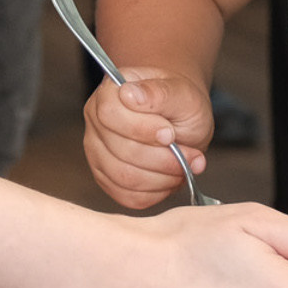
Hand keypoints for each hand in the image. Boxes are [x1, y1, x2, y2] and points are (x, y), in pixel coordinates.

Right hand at [83, 68, 213, 209]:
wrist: (180, 116)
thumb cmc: (180, 102)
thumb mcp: (182, 93)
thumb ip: (160, 93)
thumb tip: (131, 95)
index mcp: (109, 92)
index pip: (110, 114)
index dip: (142, 129)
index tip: (170, 133)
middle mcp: (96, 121)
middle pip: (121, 151)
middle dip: (163, 158)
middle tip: (192, 156)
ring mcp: (97, 151)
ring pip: (124, 177)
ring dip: (162, 177)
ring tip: (185, 166)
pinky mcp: (106, 177)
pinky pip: (127, 196)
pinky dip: (156, 192)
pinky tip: (171, 178)